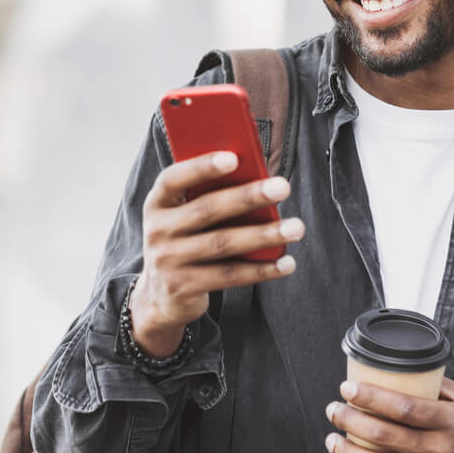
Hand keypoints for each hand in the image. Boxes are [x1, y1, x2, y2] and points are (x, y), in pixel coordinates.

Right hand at [131, 151, 302, 355]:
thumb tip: (257, 178)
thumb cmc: (183, 241)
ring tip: (295, 228)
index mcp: (157, 203)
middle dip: (248, 197)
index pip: (173, 178)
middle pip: (207, 209)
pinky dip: (261, 269)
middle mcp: (157, 230)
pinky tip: (286, 262)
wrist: (159, 294)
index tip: (234, 158)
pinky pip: (229, 276)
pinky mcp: (183, 287)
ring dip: (263, 235)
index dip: (202, 167)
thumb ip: (206, 196)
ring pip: (223, 244)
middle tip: (282, 188)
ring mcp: (167, 260)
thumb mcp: (182, 216)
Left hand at [324, 376, 453, 452]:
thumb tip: (409, 371)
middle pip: (383, 436)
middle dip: (349, 421)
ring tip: (333, 441)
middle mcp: (443, 451)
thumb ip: (443, 388)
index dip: (369, 397)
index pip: (402, 407)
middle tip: (334, 411)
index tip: (348, 389)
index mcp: (453, 422)